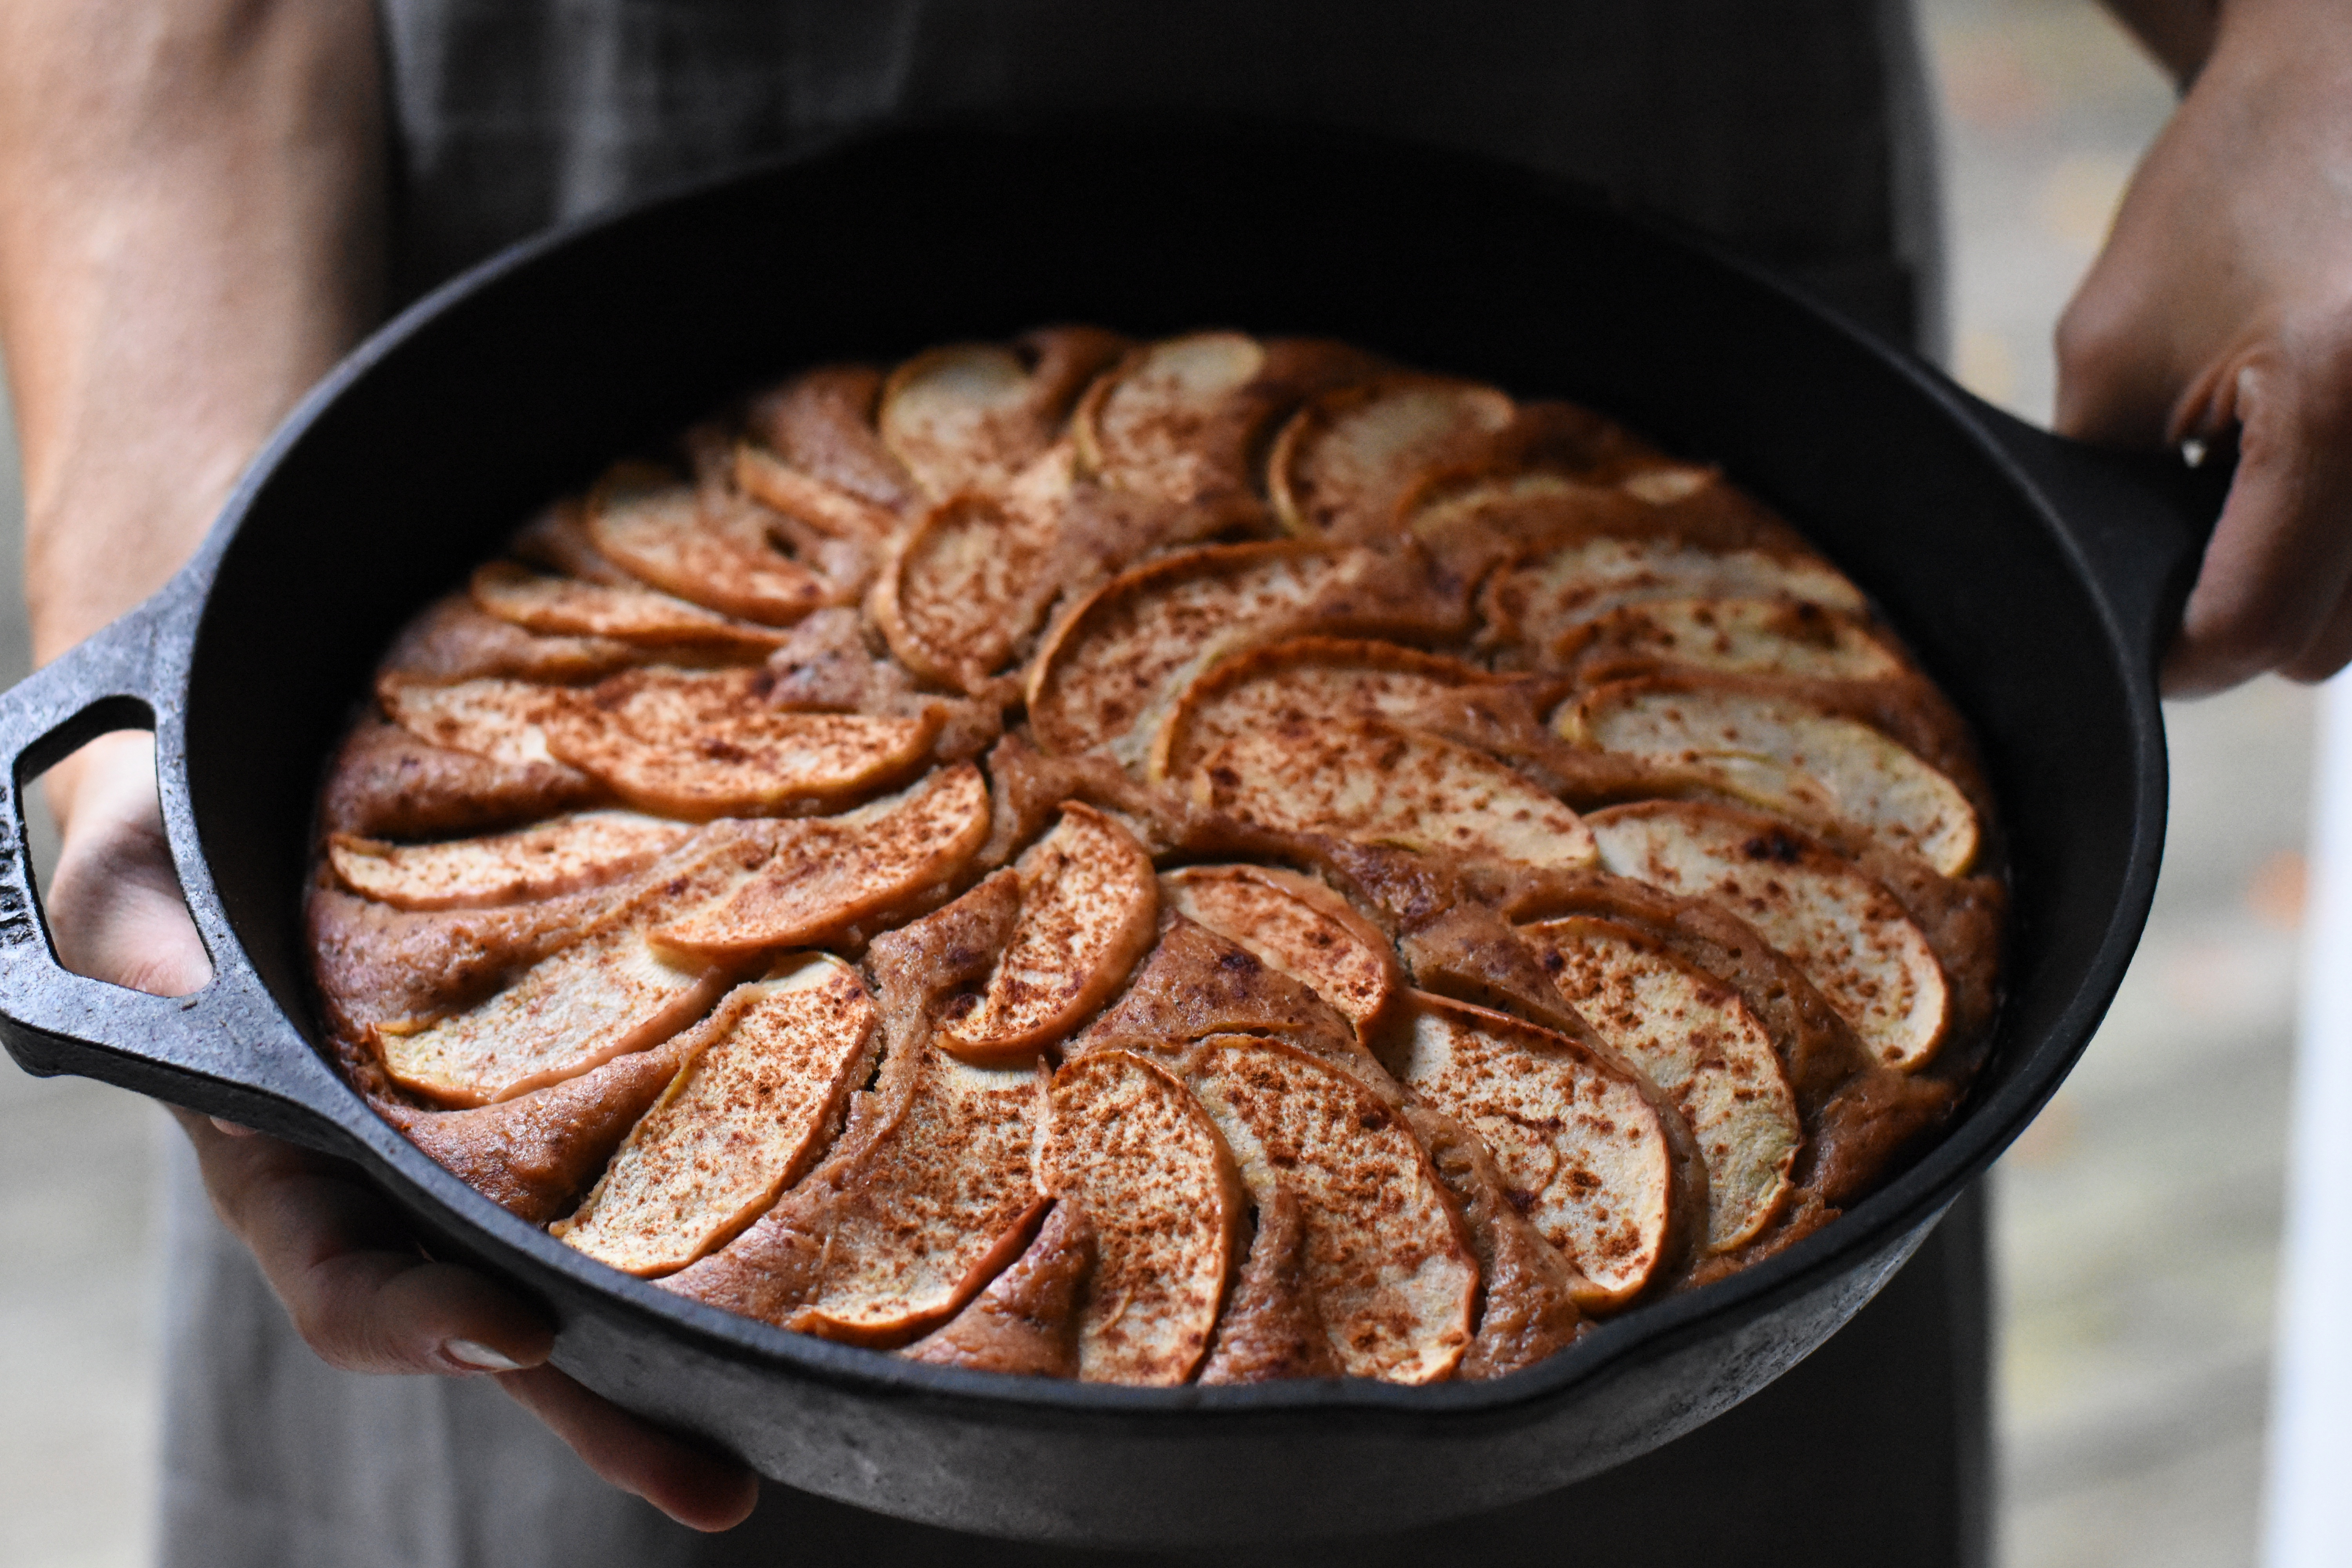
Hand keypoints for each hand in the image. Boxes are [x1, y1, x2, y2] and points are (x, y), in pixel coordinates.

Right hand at [41, 731, 757, 1530]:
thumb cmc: (183, 842)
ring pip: (587, 1274)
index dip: (426, 1323)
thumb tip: (164, 972)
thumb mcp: (133, 870)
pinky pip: (639, 1169)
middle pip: (502, 1329)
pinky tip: (814, 1246)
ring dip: (679, 1352)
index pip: (345, 1282)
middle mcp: (396, 1192)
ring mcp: (488, 1160)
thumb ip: (130, 921)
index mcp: (284, 1164)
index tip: (521, 1328)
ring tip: (787, 1426)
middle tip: (714, 1483)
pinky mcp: (570, 1103)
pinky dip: (717, 1208)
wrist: (262, 809)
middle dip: (602, 1409)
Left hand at [2055, 0, 2351, 695]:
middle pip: (2328, 647)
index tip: (2142, 634)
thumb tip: (2120, 608)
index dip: (2178, 653)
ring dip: (2309, 587)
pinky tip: (2314, 474)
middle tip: (2198, 541)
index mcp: (2337, 403)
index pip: (2255, 627)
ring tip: (2263, 488)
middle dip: (2251, 618)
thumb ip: (2105, 496)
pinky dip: (2348, 546)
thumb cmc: (2223, 197)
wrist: (2337, 81)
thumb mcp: (2111, 358)